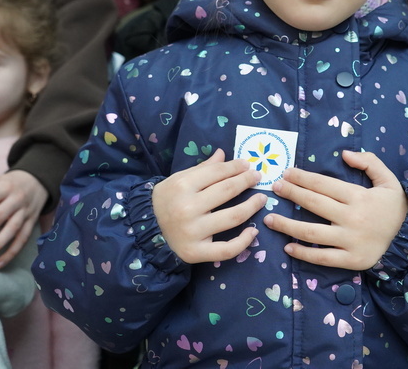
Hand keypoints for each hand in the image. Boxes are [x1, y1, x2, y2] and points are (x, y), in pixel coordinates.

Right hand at [152, 148, 265, 263]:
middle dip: (246, 181)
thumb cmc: (166, 200)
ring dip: (252, 206)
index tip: (247, 165)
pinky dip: (243, 242)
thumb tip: (223, 154)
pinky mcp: (196, 252)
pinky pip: (226, 249)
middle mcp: (188, 208)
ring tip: (261, 199)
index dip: (235, 167)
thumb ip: (203, 168)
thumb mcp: (179, 180)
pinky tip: (253, 232)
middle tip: (258, 177)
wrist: (145, 230)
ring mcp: (193, 232)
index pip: (217, 173)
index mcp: (182, 186)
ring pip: (232, 217)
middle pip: (227, 191)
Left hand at [264, 150, 406, 270]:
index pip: (323, 184)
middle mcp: (351, 218)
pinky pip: (322, 258)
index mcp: (358, 197)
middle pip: (313, 204)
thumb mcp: (388, 179)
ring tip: (269, 219)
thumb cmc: (395, 207)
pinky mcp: (351, 260)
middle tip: (275, 188)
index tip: (286, 173)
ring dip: (287, 225)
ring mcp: (350, 241)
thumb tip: (344, 154)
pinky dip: (303, 254)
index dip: (302, 178)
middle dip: (291, 194)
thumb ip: (369, 162)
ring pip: (311, 233)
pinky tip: (287, 247)